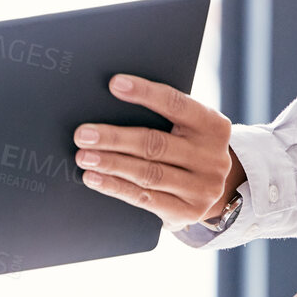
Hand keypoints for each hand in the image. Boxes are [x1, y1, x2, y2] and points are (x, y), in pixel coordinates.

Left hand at [74, 74, 242, 227]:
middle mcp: (212, 157)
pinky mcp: (187, 212)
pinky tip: (93, 178)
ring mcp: (202, 187)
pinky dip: (115, 186)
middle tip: (83, 134)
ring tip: (83, 157)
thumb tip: (110, 103)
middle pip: (155, 143)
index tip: (115, 84)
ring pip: (148, 173)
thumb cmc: (185, 152)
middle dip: (115, 138)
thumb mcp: (186, 132)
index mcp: (213, 126)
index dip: (146, 94)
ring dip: (111, 164)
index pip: (177, 104)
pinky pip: (144, 198)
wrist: (212, 196)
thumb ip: (162, 119)